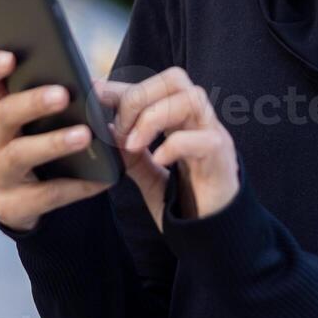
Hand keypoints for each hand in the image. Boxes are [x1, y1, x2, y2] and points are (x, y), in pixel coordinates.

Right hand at [0, 50, 113, 232]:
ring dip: (52, 143)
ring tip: (84, 135)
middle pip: (5, 113)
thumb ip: (69, 101)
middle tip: (62, 95)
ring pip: (19, 154)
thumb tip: (93, 86)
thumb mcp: (59, 122)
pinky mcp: (10, 206)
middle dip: (32, 102)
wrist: (42, 205)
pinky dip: (75, 186)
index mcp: (6, 111)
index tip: (10, 57)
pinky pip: (44, 194)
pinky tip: (100, 179)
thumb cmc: (55, 150)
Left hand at [102, 66, 238, 226]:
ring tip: (133, 144)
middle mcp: (200, 122)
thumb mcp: (150, 177)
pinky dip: (174, 145)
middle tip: (120, 129)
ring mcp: (214, 136)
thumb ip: (132, 155)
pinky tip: (158, 160)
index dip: (123, 86)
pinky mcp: (222, 159)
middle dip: (139, 97)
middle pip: (175, 79)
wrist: (214, 238)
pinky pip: (203, 139)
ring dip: (154, 116)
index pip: (154, 86)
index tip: (94, 92)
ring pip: (191, 98)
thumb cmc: (186, 204)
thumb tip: (106, 131)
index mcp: (182, 121)